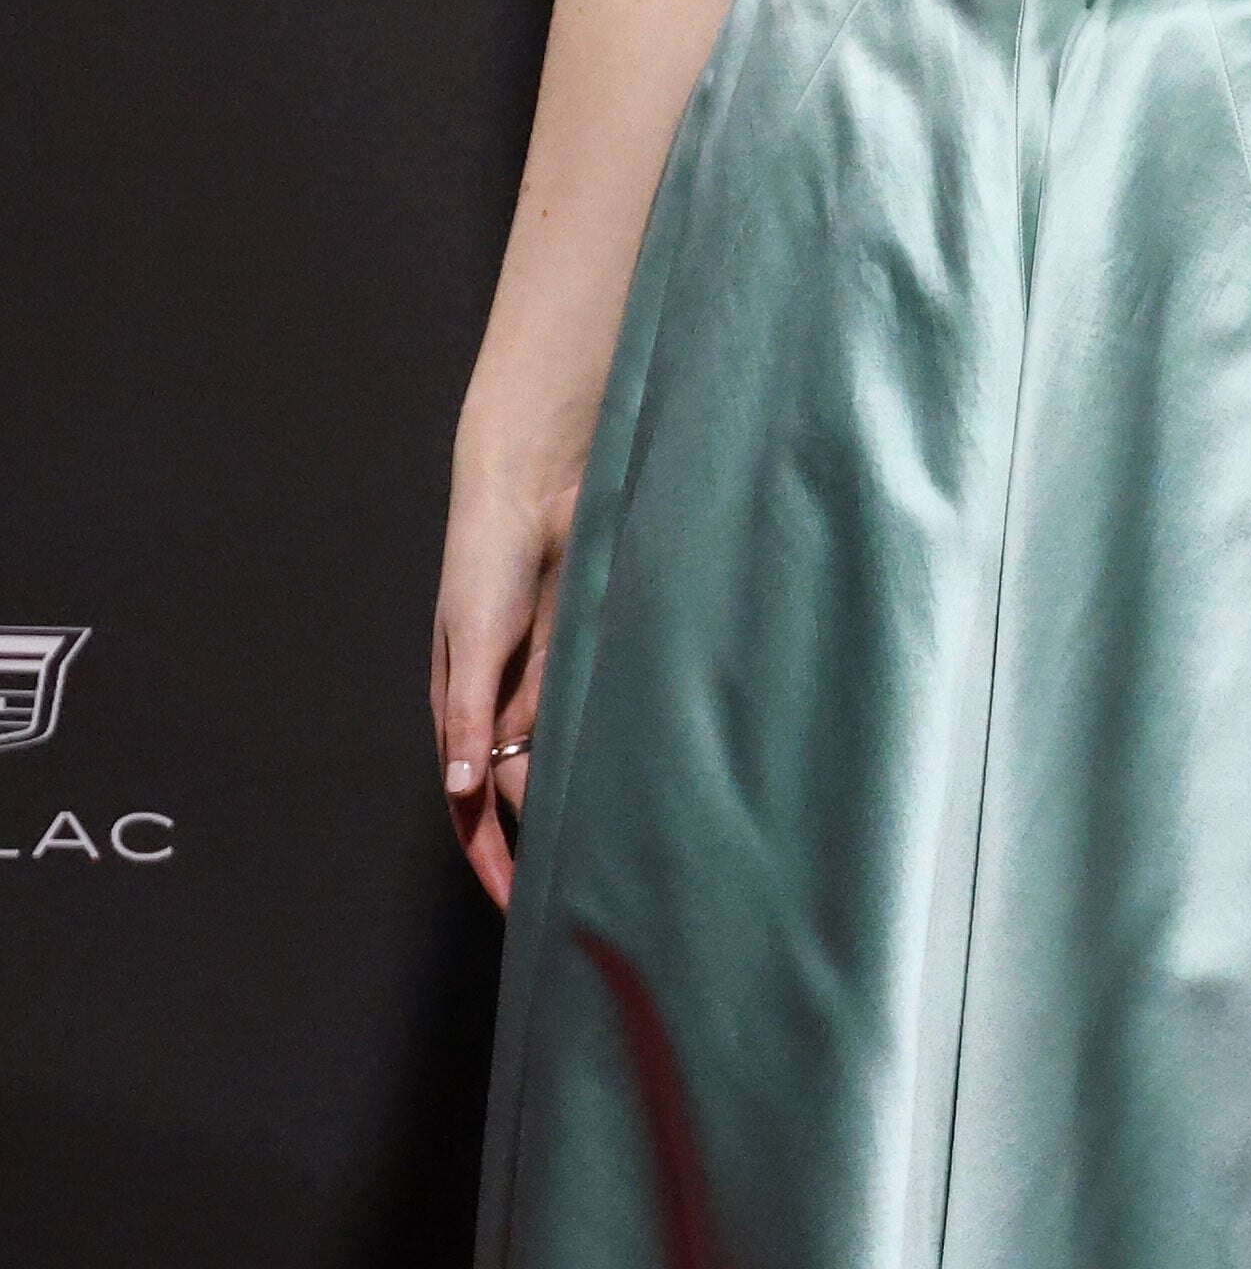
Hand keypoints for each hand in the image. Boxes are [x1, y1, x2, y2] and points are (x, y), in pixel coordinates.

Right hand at [430, 454, 580, 909]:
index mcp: (461, 713)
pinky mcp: (581, 657)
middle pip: (522, 794)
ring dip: (580, 800)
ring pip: (560, 762)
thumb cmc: (486, 561)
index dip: (493, 859)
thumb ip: (469, 716)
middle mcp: (502, 708)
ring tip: (619, 853)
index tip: (519, 912)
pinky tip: (637, 778)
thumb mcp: (472, 640)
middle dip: (543, 842)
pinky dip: (605, 750)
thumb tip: (461, 788)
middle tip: (584, 897)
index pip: (472, 807)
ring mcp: (545, 684)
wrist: (534, 490)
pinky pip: (592, 718)